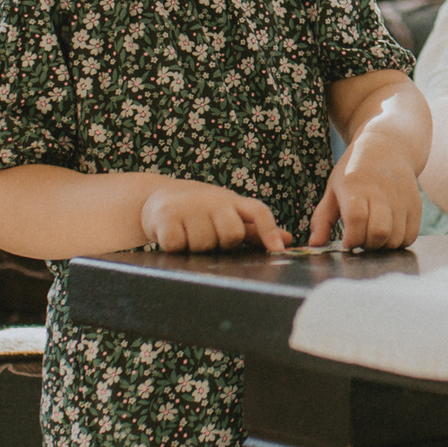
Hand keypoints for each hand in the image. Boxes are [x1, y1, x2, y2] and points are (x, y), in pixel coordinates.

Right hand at [139, 178, 284, 253]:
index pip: (258, 212)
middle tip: (209, 236)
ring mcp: (189, 206)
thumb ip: (255, 229)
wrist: (159, 197)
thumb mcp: (228, 215)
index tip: (278, 250)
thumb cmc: (201, 211)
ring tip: (189, 234)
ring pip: (204, 244)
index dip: (269, 230)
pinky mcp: (165, 216)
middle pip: (232, 234)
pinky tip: (173, 237)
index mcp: (232, 201)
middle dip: (222, 243)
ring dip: (196, 248)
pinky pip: (177, 245)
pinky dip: (175, 247)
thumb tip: (288, 240)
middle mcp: (213, 200)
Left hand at [311, 135, 423, 250]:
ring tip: (373, 236)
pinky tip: (388, 234)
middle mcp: (382, 192)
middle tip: (361, 240)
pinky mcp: (415, 205)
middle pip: (380, 232)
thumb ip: (322, 219)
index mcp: (356, 186)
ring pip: (396, 238)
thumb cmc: (354, 171)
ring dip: (382, 246)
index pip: (357, 219)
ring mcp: (402, 199)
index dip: (351, 238)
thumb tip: (314, 244)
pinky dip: (398, 242)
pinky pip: (410, 236)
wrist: (387, 147)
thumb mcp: (333, 189)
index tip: (346, 242)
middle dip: (367, 245)